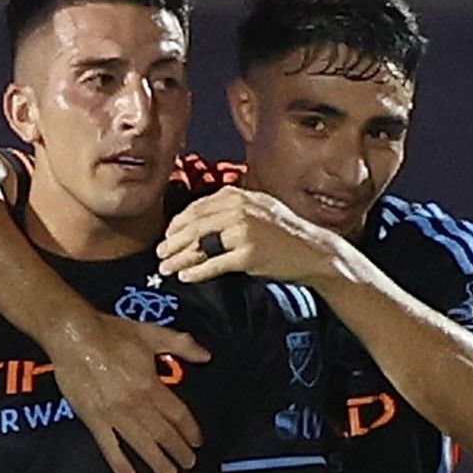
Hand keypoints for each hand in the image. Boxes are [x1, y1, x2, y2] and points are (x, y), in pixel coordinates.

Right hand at [36, 309, 204, 472]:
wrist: (74, 336)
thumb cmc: (111, 332)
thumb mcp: (151, 333)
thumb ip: (180, 345)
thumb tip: (205, 355)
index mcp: (150, 385)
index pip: (177, 414)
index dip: (190, 429)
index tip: (197, 442)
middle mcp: (135, 404)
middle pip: (163, 433)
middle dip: (178, 450)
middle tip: (188, 464)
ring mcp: (114, 414)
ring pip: (141, 444)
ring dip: (156, 461)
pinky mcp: (94, 419)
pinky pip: (109, 446)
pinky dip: (119, 462)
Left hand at [159, 186, 351, 292]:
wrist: (312, 250)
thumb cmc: (283, 232)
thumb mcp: (258, 208)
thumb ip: (230, 208)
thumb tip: (196, 220)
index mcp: (237, 195)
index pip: (196, 208)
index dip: (177, 224)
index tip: (168, 236)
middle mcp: (238, 210)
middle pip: (193, 227)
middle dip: (172, 242)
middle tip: (160, 254)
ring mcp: (243, 232)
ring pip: (199, 245)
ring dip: (178, 259)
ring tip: (166, 269)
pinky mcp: (248, 255)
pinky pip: (213, 265)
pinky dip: (196, 272)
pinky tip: (185, 277)